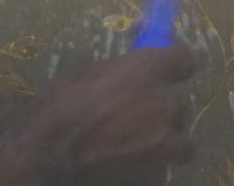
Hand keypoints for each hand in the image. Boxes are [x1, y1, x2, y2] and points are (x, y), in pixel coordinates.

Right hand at [0, 44, 195, 185]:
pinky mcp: (157, 176)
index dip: (177, 65)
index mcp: (148, 70)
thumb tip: (125, 72)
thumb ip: (116, 72)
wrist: (48, 153)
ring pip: (180, 141)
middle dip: (163, 109)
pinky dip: (148, 168)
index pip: (185, 59)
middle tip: (138, 115)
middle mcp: (165, 104)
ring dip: (164, 141)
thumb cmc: (60, 104)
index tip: (168, 71)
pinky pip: (162, 169)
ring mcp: (165, 144)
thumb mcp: (85, 72)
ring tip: (136, 145)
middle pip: (180, 104)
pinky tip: (125, 166)